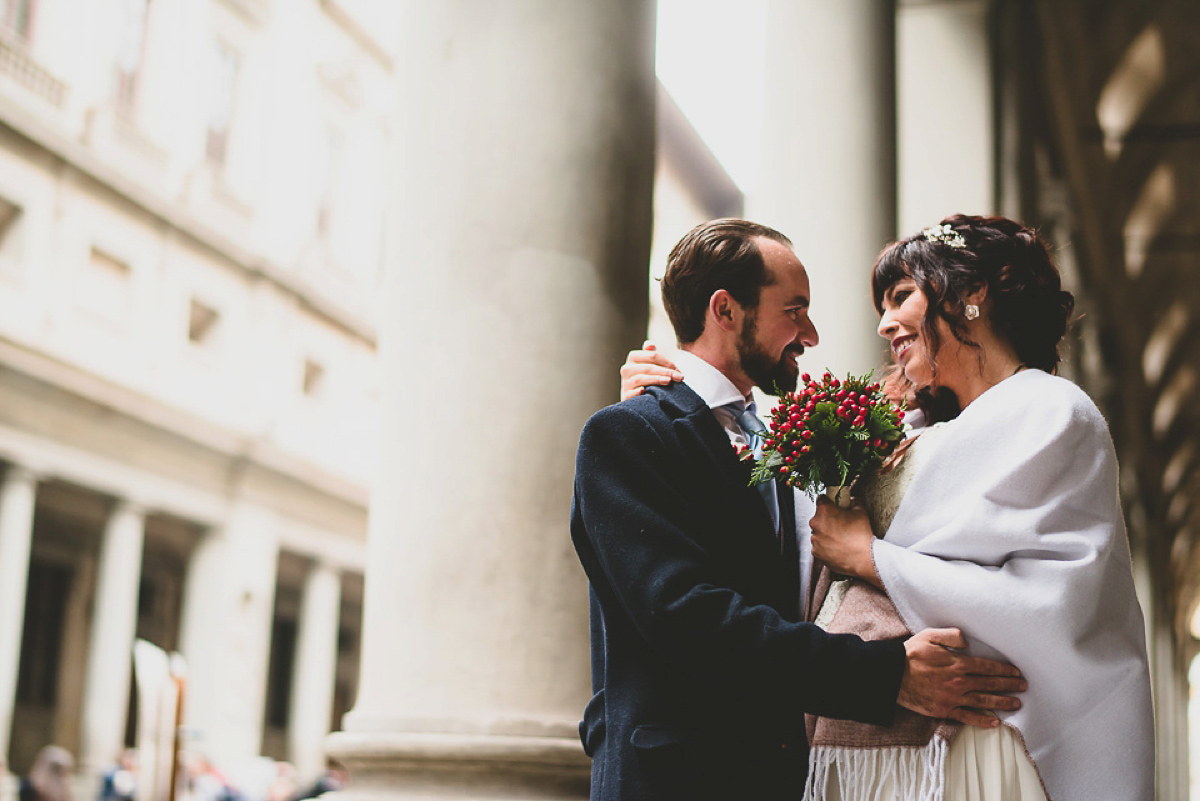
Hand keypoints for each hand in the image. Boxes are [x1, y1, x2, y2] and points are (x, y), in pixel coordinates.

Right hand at [619, 341, 681, 399]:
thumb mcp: (650, 363)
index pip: (652, 355)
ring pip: (640, 379)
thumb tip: (651, 345)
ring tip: (668, 381)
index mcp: (633, 357)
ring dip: (656, 380)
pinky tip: (645, 391)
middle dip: (665, 372)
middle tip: (679, 377)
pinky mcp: (626, 396)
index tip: (677, 369)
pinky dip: (637, 392)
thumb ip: (651, 353)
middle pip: (647, 367)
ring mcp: (626, 383)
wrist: (638, 394)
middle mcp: (627, 369)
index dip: (666, 361)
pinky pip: (631, 393)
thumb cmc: (647, 375)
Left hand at [809, 496, 879, 585]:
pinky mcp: (816, 552)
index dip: (828, 502)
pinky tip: (837, 547)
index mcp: (824, 510)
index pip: (821, 499)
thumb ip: (854, 502)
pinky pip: (819, 546)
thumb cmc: (861, 535)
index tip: (833, 505)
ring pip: (818, 532)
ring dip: (826, 533)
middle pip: (818, 517)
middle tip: (840, 524)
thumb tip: (852, 500)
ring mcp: (815, 539)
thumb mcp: (861, 512)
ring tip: (840, 538)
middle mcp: (816, 524)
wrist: (863, 558)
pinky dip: (825, 546)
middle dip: (827, 519)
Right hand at [898, 628, 1025, 727]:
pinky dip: (982, 720)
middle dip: (1009, 685)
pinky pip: (967, 717)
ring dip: (1002, 702)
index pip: (987, 667)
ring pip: (983, 701)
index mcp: (957, 664)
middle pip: (989, 684)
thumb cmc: (910, 654)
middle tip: (1024, 686)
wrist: (891, 676)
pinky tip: (995, 722)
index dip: (1004, 670)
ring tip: (1016, 703)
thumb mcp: (929, 636)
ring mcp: (952, 698)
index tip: (1016, 672)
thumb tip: (968, 641)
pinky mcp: (944, 710)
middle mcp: (959, 682)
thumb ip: (951, 635)